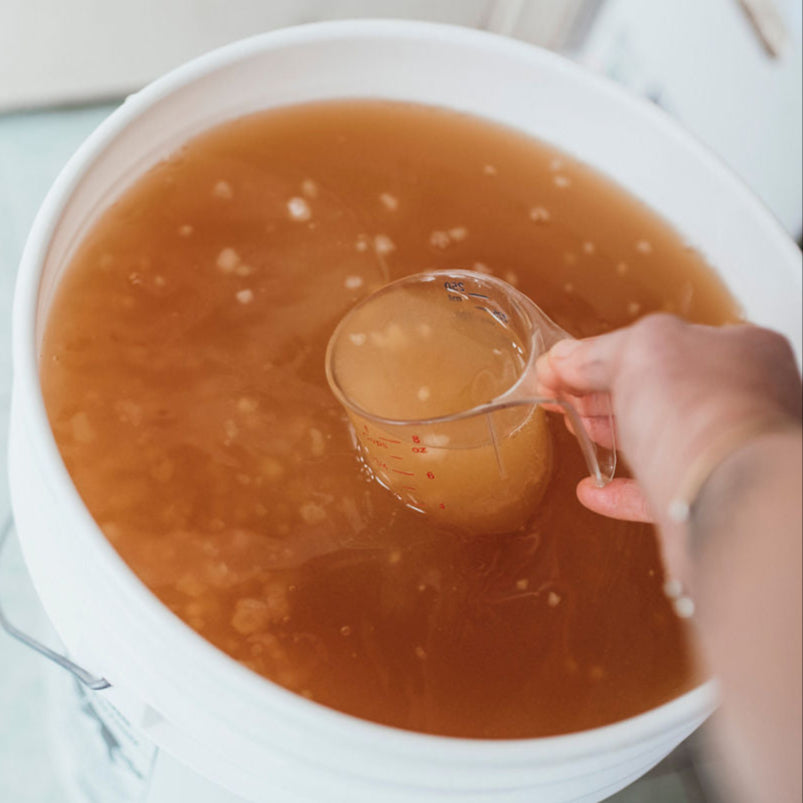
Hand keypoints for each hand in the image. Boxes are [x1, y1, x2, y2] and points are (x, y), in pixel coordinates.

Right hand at [536, 315, 800, 569]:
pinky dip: (623, 491)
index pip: (667, 343)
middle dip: (608, 394)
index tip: (567, 364)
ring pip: (662, 441)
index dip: (611, 353)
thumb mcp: (638, 351)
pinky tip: (593, 490)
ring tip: (575, 429)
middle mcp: (744, 403)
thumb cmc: (702, 410)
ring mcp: (727, 455)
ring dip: (614, 435)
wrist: (728, 501)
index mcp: (741, 351)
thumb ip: (598, 352)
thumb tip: (563, 360)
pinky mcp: (708, 504)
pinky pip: (660, 495)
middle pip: (663, 391)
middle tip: (565, 396)